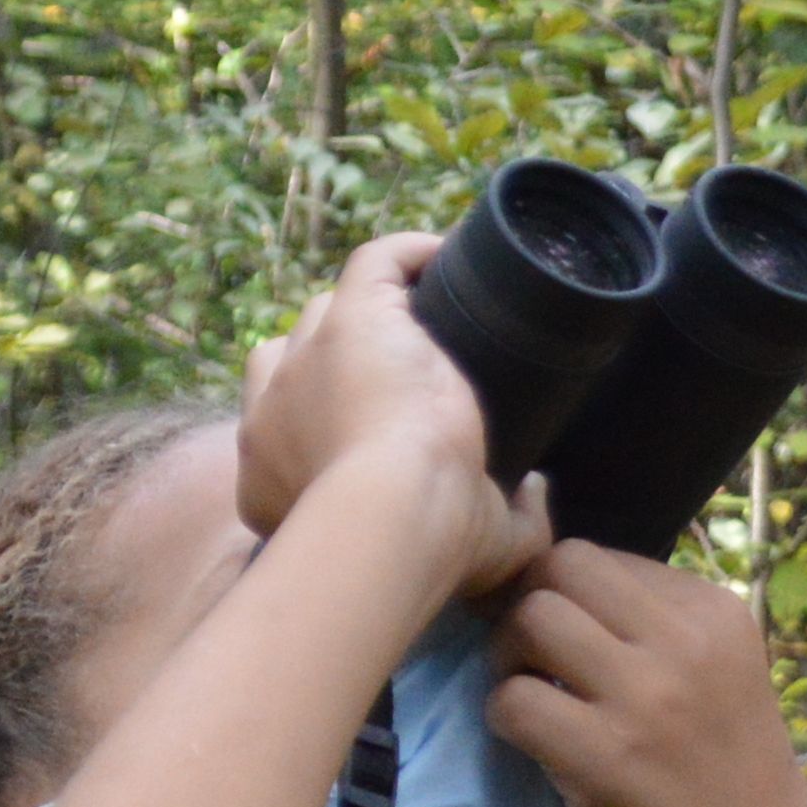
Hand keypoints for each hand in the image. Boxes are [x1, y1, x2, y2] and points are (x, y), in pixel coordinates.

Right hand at [236, 232, 539, 586]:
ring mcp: (305, 361)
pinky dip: (407, 256)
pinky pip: (373, 264)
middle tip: (402, 370)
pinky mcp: (351, 318)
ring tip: (426, 315)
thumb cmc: (418, 549)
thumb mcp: (473, 550)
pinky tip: (445, 258)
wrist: (394, 516)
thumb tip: (536, 493)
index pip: (286, 425)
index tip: (381, 420)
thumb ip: (506, 527)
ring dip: (371, 310)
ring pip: (328, 310)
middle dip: (333, 358)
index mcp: (270, 475)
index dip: (323, 416)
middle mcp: (270, 413)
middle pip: (294, 357)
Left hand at [480, 545, 806, 806]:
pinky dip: (503, 715)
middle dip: (526, 605)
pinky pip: (515, 700)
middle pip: (560, 567)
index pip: (600, 556)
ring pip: (533, 619)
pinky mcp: (608, 759)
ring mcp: (649, 700)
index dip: (561, 593)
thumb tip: (551, 574)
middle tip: (529, 659)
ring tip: (528, 696)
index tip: (562, 640)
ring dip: (507, 657)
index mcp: (714, 612)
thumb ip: (653, 624)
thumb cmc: (726, 770)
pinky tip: (529, 741)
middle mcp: (687, 643)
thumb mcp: (716, 670)